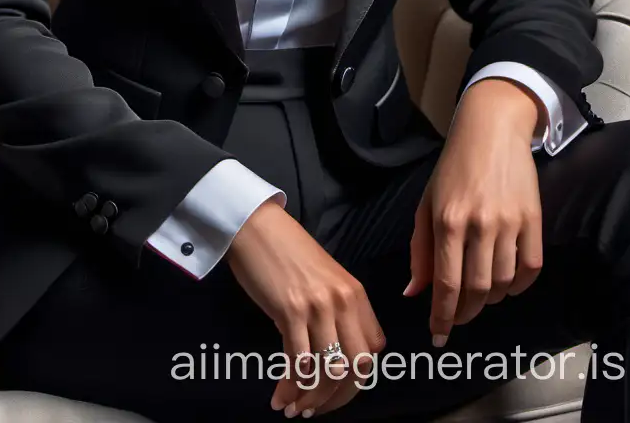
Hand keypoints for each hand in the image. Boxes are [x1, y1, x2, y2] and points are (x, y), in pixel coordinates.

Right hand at [225, 198, 384, 416]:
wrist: (256, 226)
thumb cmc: (287, 252)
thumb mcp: (324, 280)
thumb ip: (337, 312)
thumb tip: (334, 354)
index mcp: (356, 294)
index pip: (373, 349)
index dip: (357, 379)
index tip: (336, 392)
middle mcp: (343, 301)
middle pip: (357, 367)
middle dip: (337, 398)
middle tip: (315, 409)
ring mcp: (318, 306)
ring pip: (329, 371)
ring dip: (312, 399)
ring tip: (295, 409)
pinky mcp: (291, 310)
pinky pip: (298, 362)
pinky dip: (290, 387)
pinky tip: (279, 398)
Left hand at [403, 78, 544, 346]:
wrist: (492, 130)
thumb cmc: (453, 168)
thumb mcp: (427, 203)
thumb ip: (420, 250)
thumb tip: (414, 293)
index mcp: (447, 221)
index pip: (446, 283)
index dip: (442, 316)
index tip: (438, 336)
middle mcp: (479, 225)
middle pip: (477, 290)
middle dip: (465, 313)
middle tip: (456, 319)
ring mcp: (510, 223)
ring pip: (504, 285)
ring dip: (491, 301)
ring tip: (479, 297)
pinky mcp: (534, 220)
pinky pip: (531, 269)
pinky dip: (519, 287)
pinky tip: (506, 284)